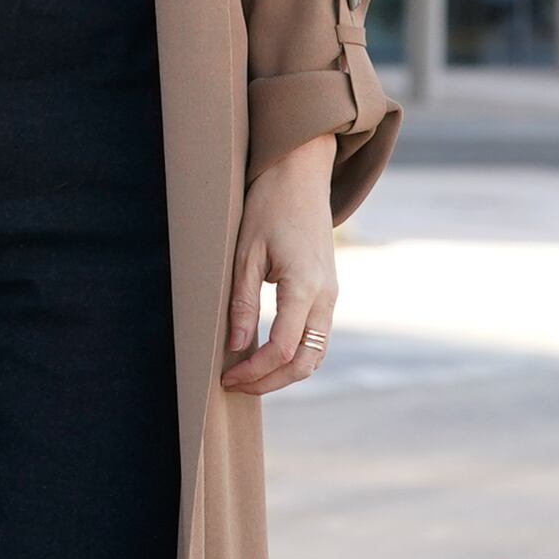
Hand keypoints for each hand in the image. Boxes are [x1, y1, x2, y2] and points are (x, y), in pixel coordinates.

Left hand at [221, 133, 341, 397]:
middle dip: (270, 382)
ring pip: (316, 354)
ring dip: (285, 373)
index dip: (255, 372)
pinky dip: (295, 355)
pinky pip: (317, 337)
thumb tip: (236, 348)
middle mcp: (326, 296)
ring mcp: (332, 295)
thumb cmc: (269, 206)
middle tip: (235, 384)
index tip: (226, 377)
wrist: (301, 174)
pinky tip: (266, 353)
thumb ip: (243, 303)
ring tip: (248, 374)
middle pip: (306, 363)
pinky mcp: (328, 292)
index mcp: (305, 286)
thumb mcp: (246, 253)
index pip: (283, 350)